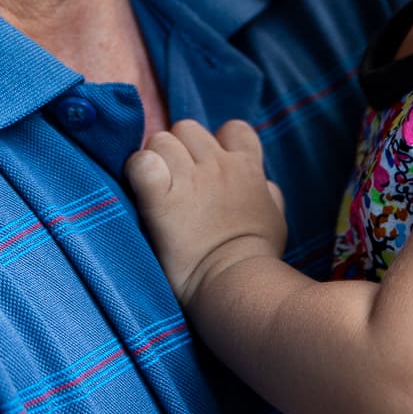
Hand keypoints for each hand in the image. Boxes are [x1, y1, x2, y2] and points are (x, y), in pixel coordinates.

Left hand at [123, 119, 287, 306]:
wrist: (237, 285)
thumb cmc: (258, 258)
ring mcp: (189, 179)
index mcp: (247, 167)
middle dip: (179, 149)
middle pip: (187, 128)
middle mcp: (218, 165)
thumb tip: (264, 184)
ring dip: (155, 159)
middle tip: (175, 181)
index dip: (218, 142)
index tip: (210, 166)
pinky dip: (137, 172)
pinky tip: (142, 190)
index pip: (233, 128)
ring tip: (157, 189)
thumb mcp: (275, 219)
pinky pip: (142, 163)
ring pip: (161, 139)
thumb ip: (268, 194)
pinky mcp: (160, 198)